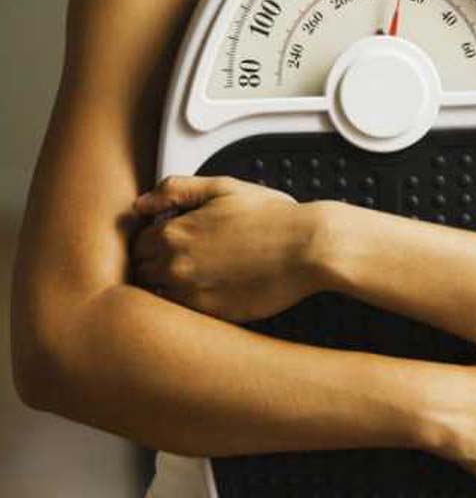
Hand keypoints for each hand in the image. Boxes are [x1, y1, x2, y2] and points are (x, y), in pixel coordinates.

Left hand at [131, 175, 323, 321]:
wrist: (309, 249)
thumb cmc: (273, 217)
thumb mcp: (224, 187)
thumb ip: (176, 189)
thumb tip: (141, 204)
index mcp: (174, 233)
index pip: (138, 244)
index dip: (153, 240)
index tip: (170, 240)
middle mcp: (176, 266)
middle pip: (143, 272)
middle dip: (156, 264)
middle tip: (187, 257)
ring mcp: (192, 295)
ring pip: (159, 296)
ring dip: (170, 287)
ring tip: (201, 274)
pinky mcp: (213, 316)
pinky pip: (185, 315)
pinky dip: (191, 303)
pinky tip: (215, 289)